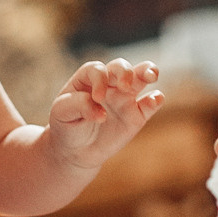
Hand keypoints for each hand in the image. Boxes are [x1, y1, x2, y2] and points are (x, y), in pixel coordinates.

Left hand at [47, 58, 161, 171]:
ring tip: (151, 76)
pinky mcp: (137, 115)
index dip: (100, 79)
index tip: (98, 98)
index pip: (97, 70)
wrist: (75, 150)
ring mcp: (125, 97)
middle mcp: (109, 83)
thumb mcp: (61, 113)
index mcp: (88, 78)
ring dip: (149, 71)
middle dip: (125, 71)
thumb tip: (100, 112)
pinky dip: (156, 99)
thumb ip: (77, 105)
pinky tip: (154, 100)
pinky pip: (151, 103)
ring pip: (141, 76)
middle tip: (124, 86)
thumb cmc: (66, 125)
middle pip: (121, 66)